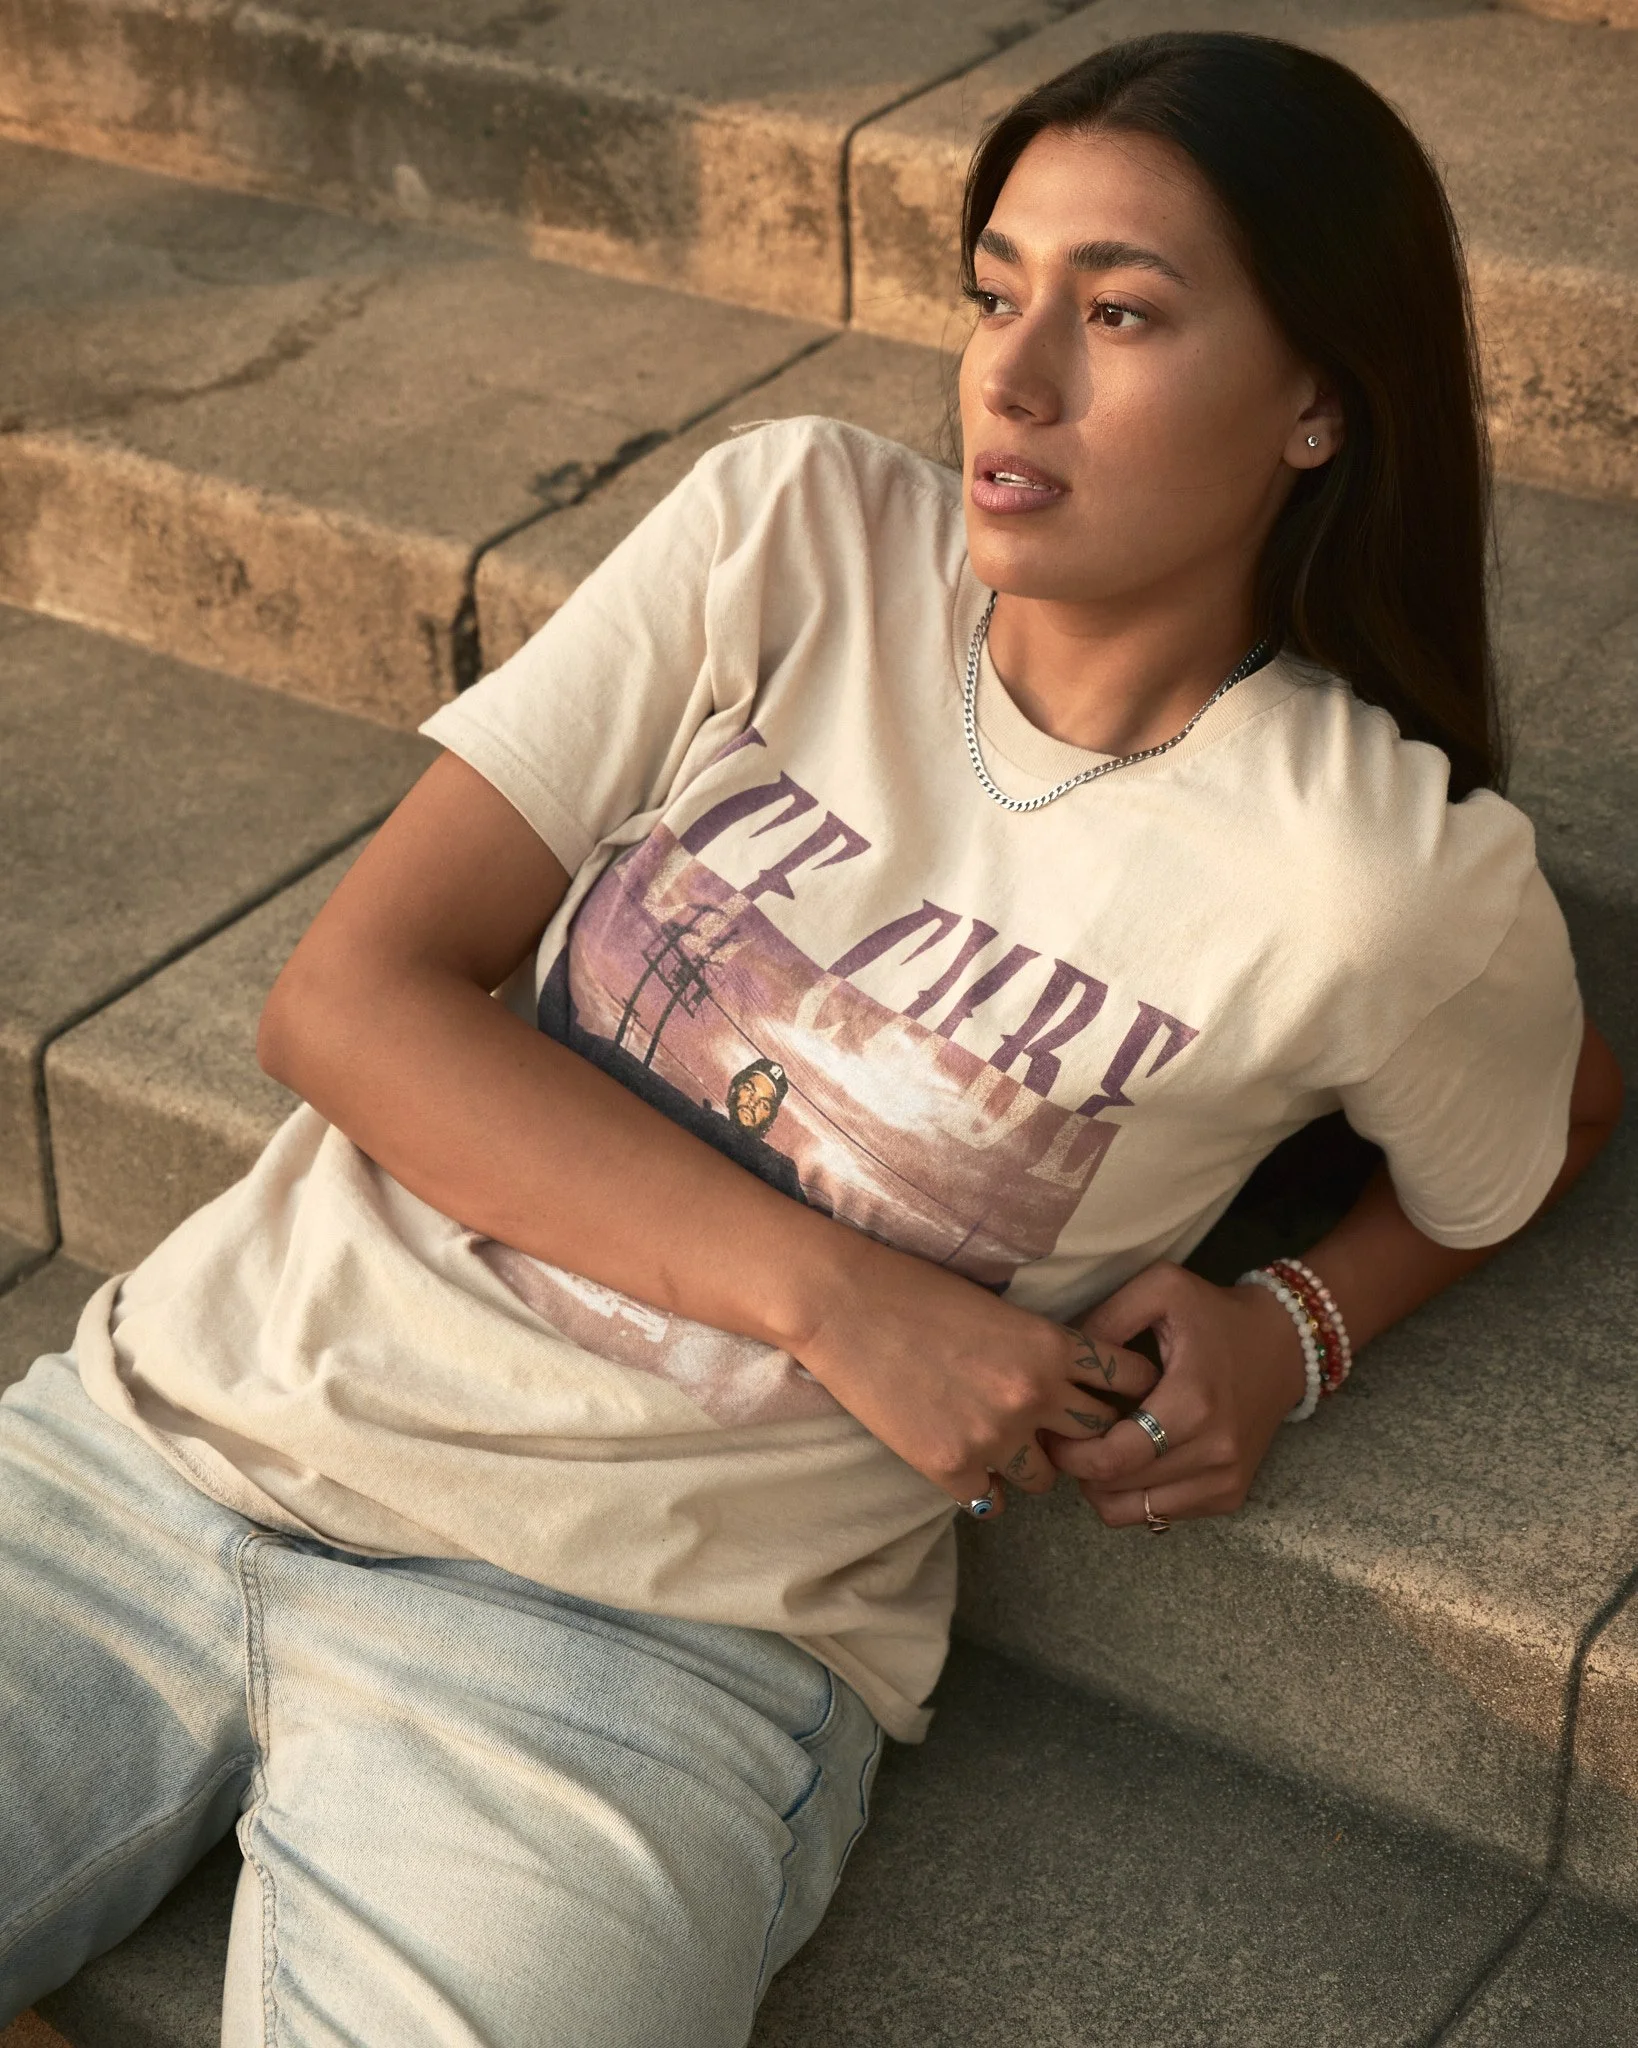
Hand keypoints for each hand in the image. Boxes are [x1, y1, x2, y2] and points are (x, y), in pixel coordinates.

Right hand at [792, 1237, 1159, 1516]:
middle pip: (1099, 1435)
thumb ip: (1040, 1349)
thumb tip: (1067, 1382)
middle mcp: (1033, 1397)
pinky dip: (984, 1488)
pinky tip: (967, 1465)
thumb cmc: (914, 1290)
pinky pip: (991, 1503)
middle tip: (1062, 1427)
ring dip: (1033, 1463)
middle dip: (1085, 1432)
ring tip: (1004, 1444)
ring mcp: (993, 1438)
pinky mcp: (950, 1467)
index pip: (1131, 1379)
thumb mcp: (999, 1308)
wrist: (843, 1307)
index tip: (1119, 1393)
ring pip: (1048, 1478)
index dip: (1129, 1388)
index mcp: (1051, 1346)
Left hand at [1042, 1262, 1305, 1526]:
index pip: (1113, 1458)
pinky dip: (1135, 1495)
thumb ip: (1108, 1319)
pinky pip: (1161, 1515)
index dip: (1072, 1454)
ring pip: (1133, 1512)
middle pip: (1117, 1489)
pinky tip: (1134, 1459)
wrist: (1285, 1346)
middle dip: (1080, 1469)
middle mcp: (1214, 1452)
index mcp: (1192, 1403)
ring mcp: (1225, 1479)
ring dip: (1104, 1488)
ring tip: (1100, 1449)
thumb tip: (1066, 1366)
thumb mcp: (1162, 1287)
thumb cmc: (1216, 1314)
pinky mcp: (1230, 1496)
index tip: (1056, 1432)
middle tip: (1068, 1439)